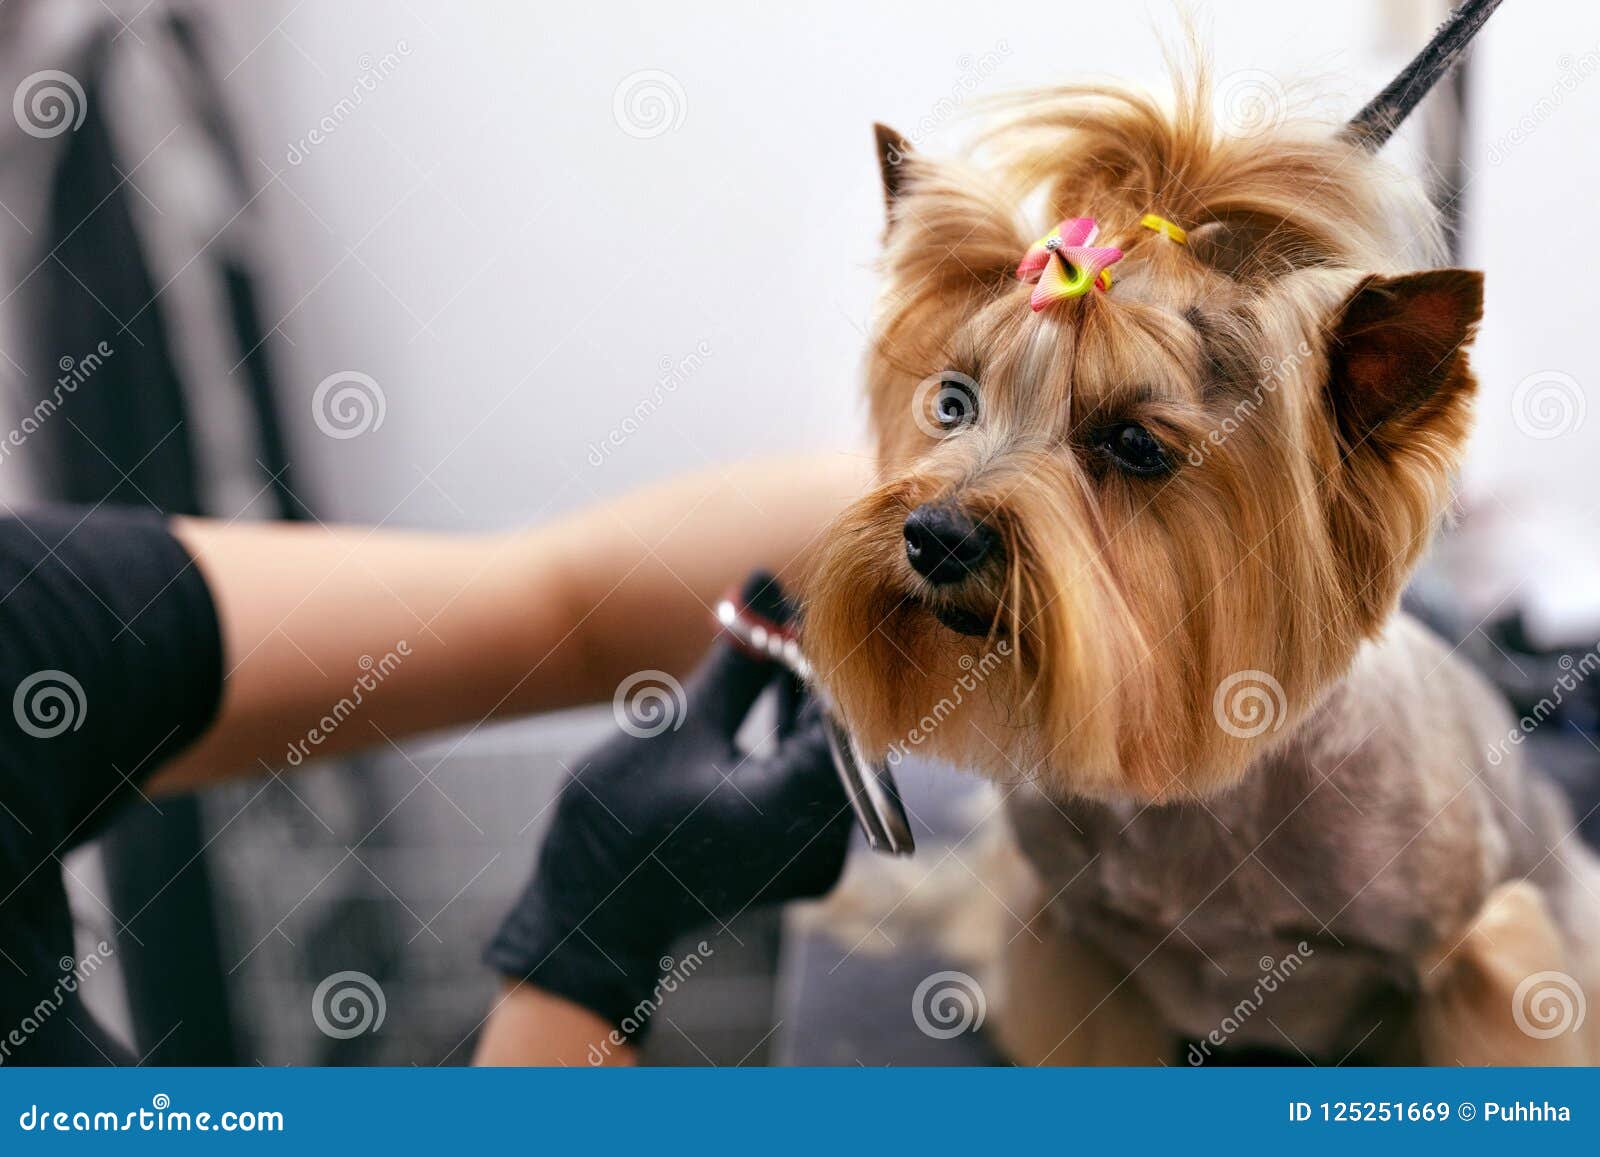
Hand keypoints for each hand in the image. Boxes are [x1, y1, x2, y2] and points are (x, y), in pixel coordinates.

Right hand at [484, 573, 851, 1037]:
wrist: (591, 916)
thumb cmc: (622, 824)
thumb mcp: (681, 724)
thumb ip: (739, 658)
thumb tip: (766, 582)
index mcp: (796, 812)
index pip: (846, 712)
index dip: (827, 651)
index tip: (799, 606)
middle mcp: (822, 843)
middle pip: (843, 733)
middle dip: (814, 670)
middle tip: (781, 614)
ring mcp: (812, 856)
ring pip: (828, 754)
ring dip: (802, 698)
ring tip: (770, 643)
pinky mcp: (797, 856)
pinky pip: (812, 780)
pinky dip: (792, 736)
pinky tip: (770, 690)